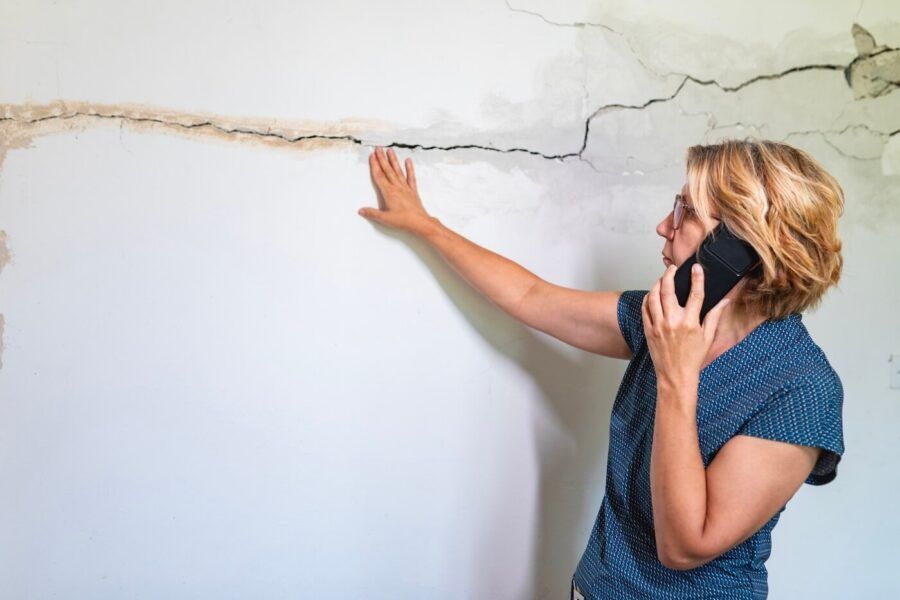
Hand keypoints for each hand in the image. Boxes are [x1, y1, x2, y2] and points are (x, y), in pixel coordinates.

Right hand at [359, 146, 432, 233]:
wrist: (420, 223)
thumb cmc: (403, 221)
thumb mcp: (385, 219)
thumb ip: (372, 213)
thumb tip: (361, 210)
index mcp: (389, 192)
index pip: (379, 176)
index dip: (374, 165)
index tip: (372, 156)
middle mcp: (397, 187)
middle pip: (387, 170)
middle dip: (382, 158)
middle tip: (378, 148)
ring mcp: (406, 188)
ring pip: (398, 171)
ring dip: (393, 160)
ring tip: (390, 150)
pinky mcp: (413, 191)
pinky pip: (411, 177)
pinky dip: (409, 168)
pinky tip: (408, 161)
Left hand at [641, 263, 730, 387]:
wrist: (675, 375)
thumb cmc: (693, 358)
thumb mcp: (708, 337)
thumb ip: (715, 316)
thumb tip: (725, 301)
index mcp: (690, 323)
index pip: (695, 294)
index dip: (697, 278)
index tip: (696, 267)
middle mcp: (673, 322)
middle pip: (668, 291)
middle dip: (669, 275)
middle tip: (672, 269)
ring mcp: (658, 326)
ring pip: (653, 297)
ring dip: (657, 284)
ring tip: (662, 279)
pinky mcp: (649, 330)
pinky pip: (645, 309)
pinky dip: (647, 298)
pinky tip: (652, 294)